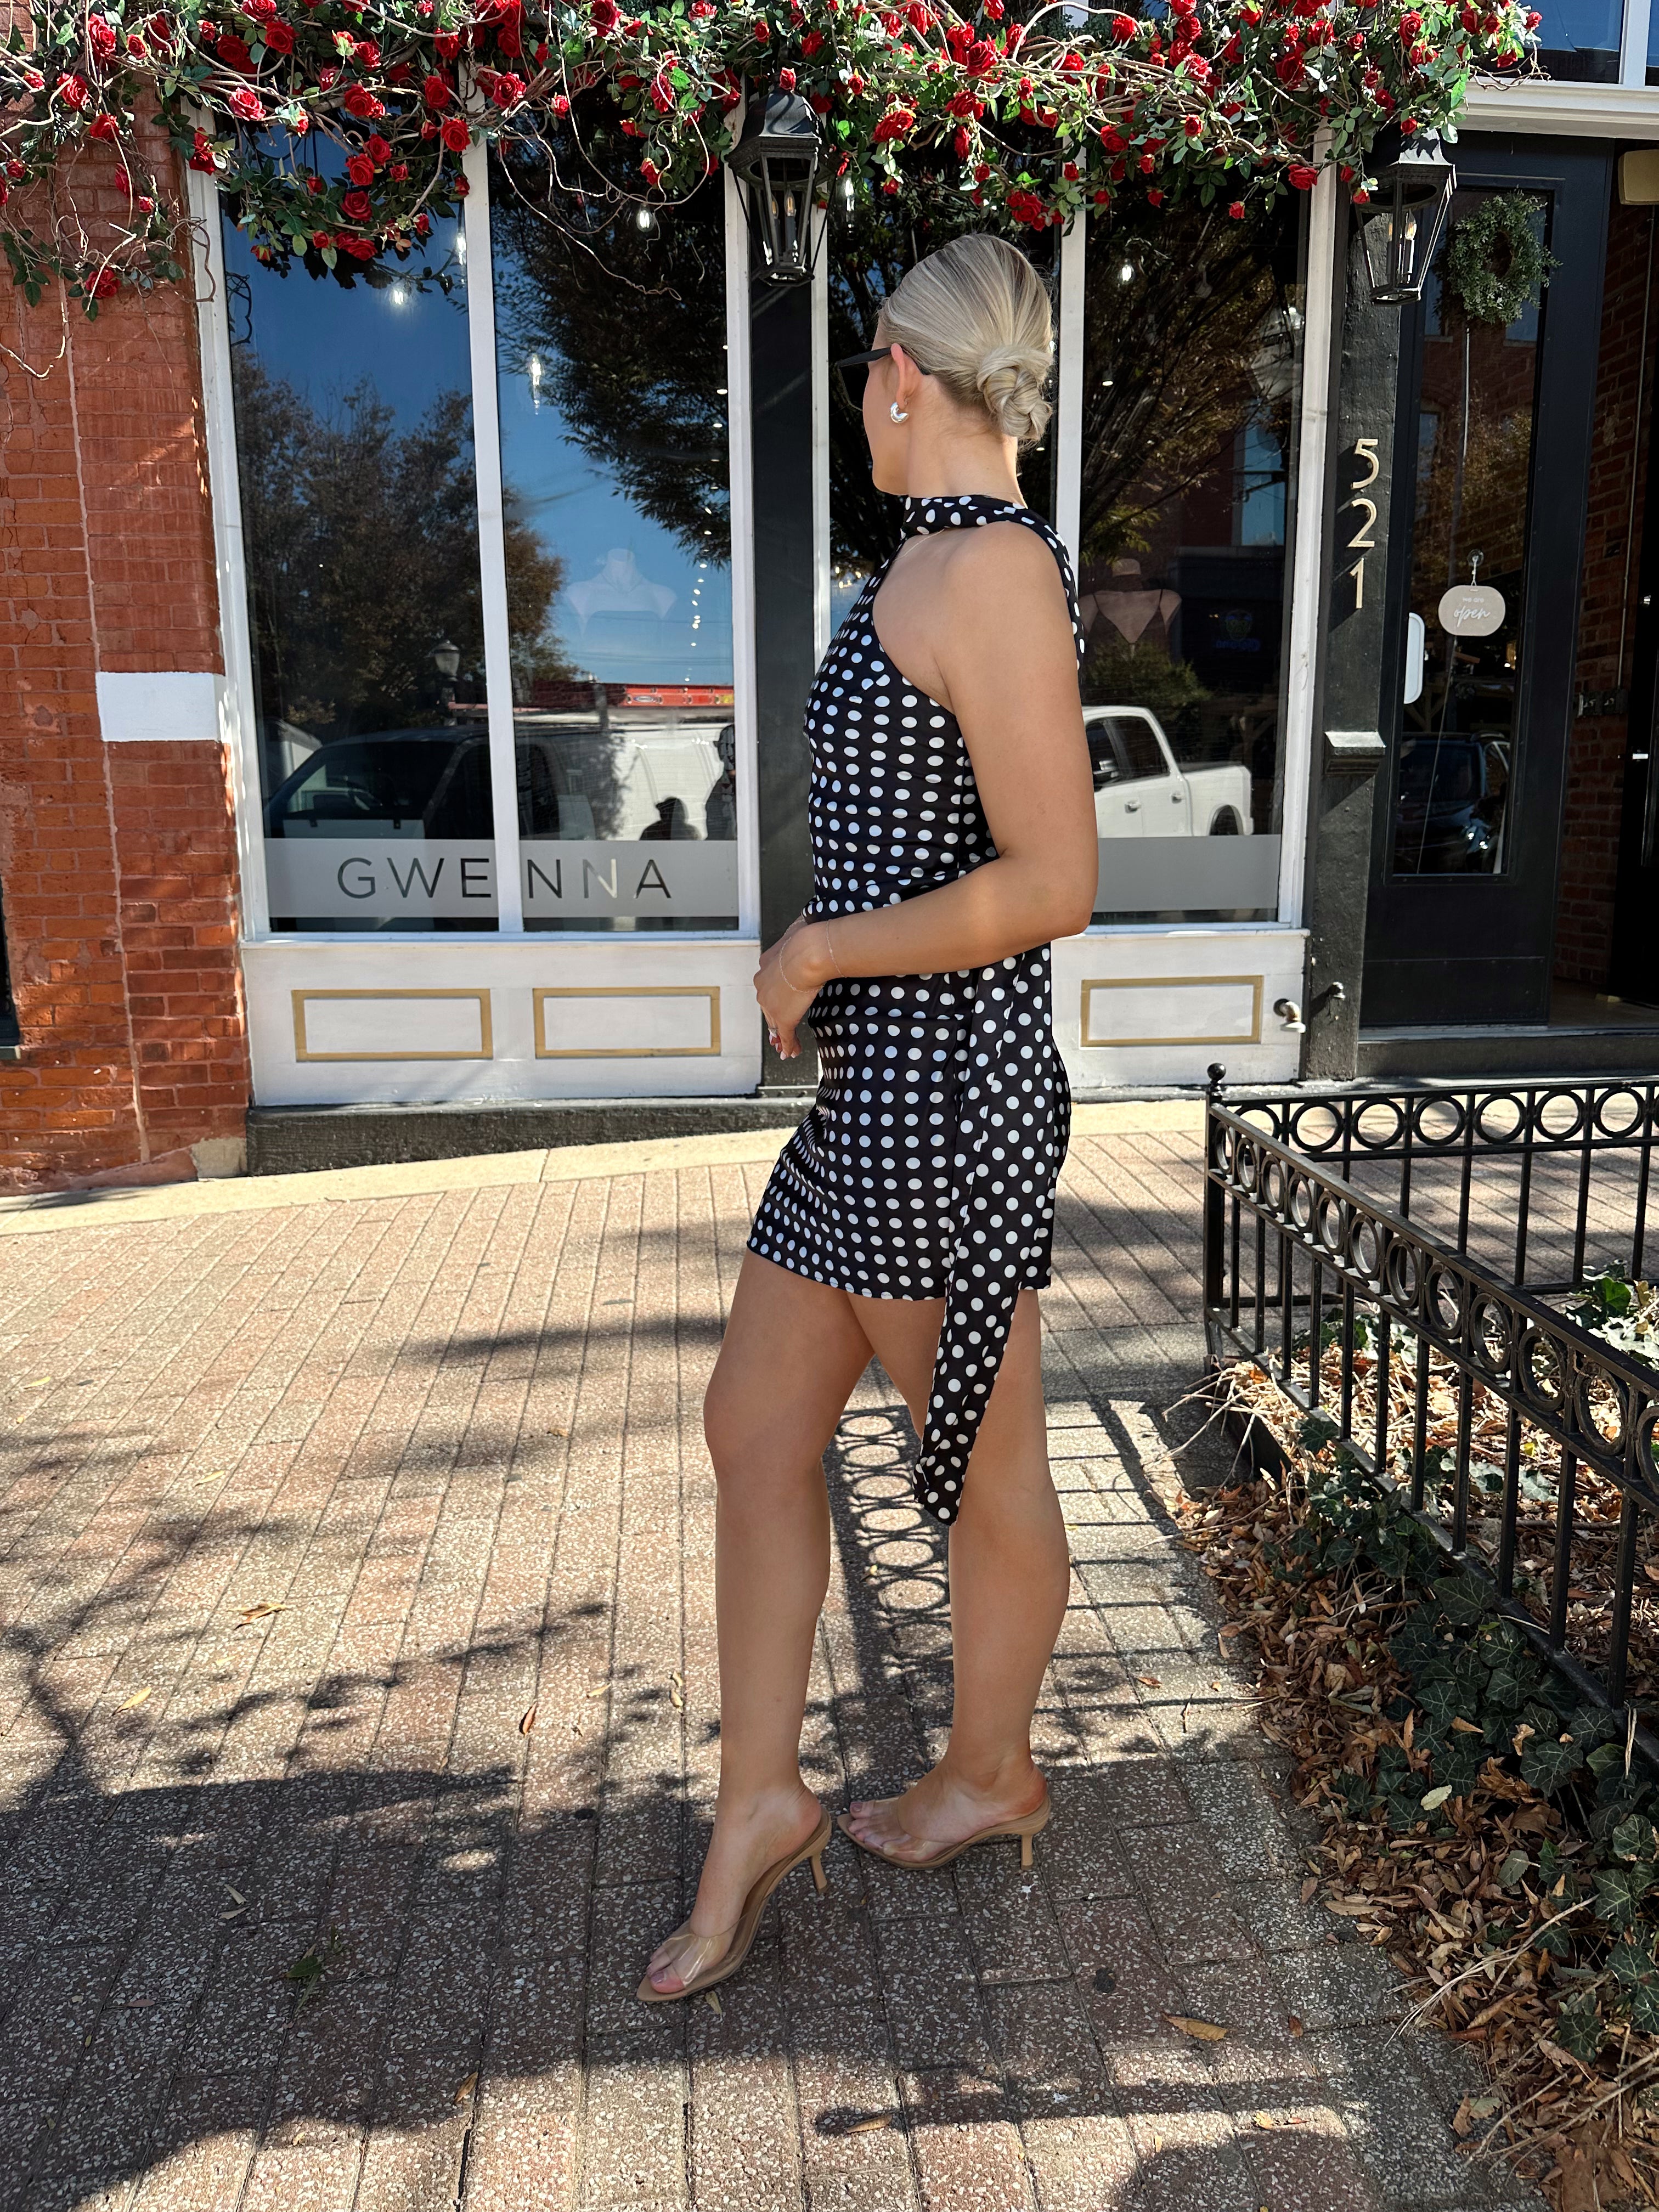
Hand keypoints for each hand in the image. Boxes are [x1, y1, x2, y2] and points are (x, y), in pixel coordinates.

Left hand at [755, 918, 830, 1059]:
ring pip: (773, 1022)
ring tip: (785, 1046)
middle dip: (773, 1018)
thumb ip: (801, 931)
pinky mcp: (782, 1017)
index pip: (769, 983)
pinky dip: (788, 1045)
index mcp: (767, 963)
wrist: (810, 951)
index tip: (781, 998)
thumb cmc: (809, 938)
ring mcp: (771, 1003)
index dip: (776, 993)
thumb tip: (808, 920)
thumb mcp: (801, 929)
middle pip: (768, 1005)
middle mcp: (763, 984)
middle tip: (779, 1030)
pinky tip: (791, 1052)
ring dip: (780, 1035)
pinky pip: (784, 1035)